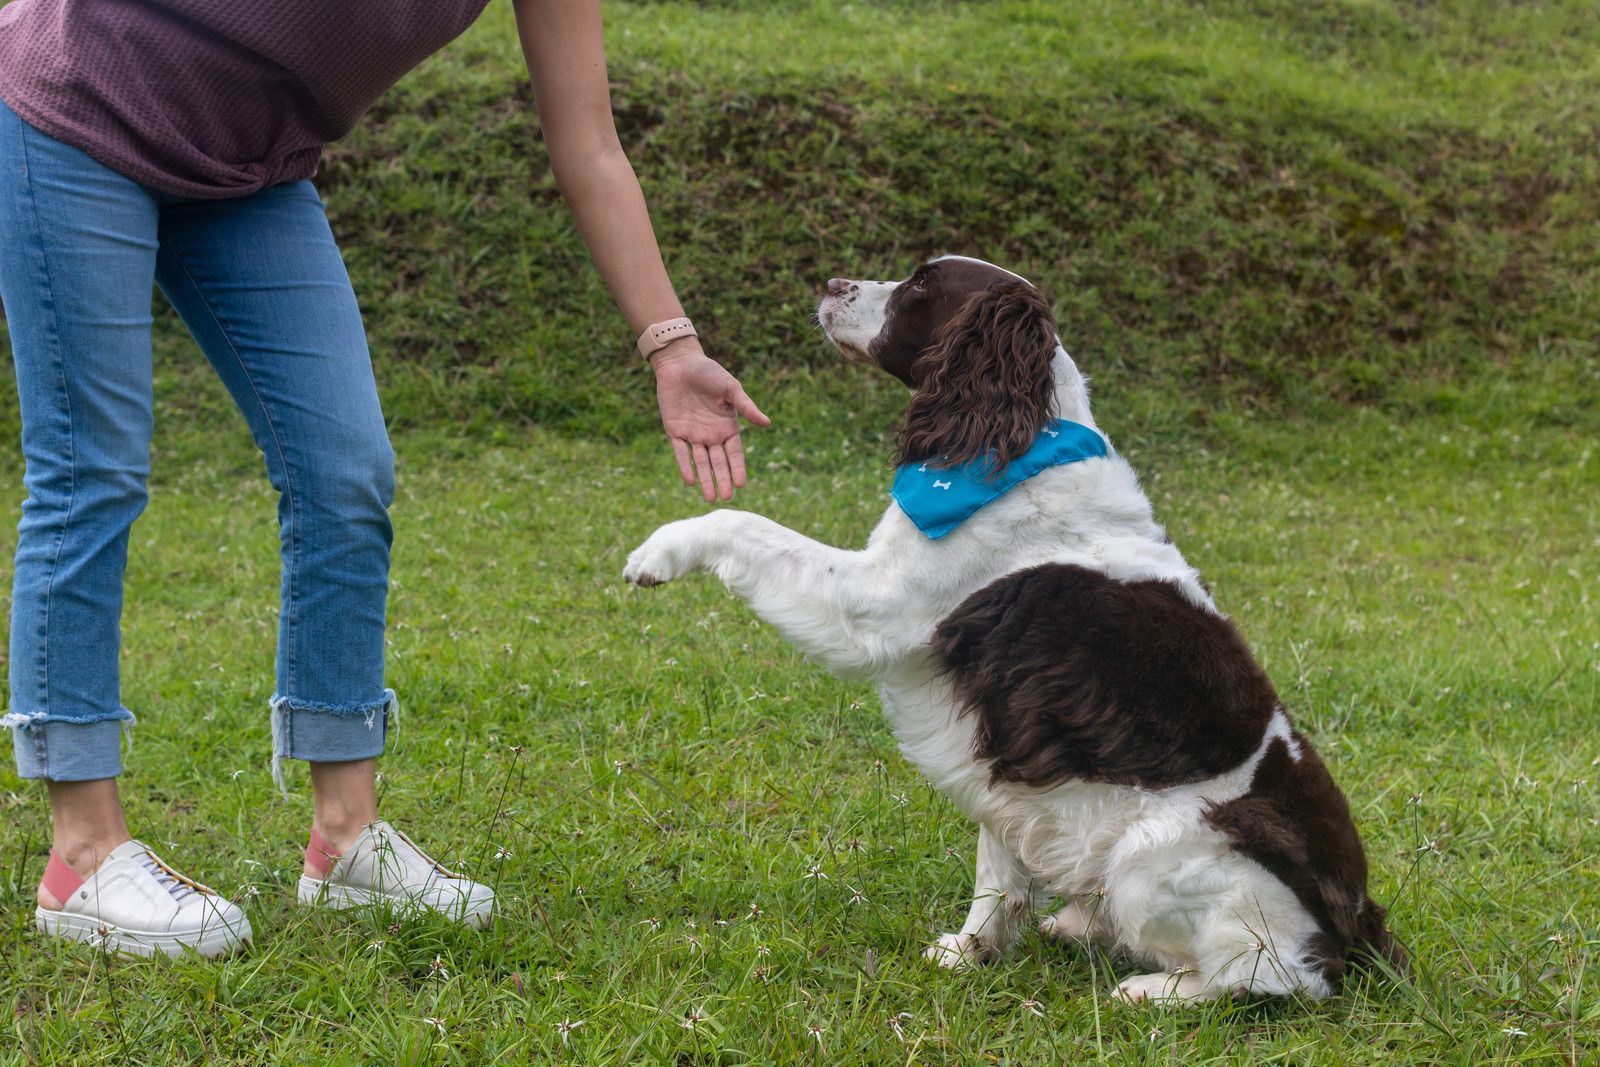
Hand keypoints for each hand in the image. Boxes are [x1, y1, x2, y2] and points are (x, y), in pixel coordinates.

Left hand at [652, 343, 770, 500]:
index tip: (741, 484)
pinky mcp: (675, 431)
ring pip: (700, 462)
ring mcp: (693, 435)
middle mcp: (711, 435)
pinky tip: (689, 481)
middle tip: (725, 497)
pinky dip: (685, 465)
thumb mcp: (731, 389)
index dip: (737, 468)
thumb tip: (767, 423)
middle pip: (718, 462)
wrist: (681, 363)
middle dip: (722, 479)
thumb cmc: (709, 373)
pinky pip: (680, 452)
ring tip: (710, 497)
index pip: (734, 453)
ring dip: (705, 479)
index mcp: (727, 427)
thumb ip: (746, 407)